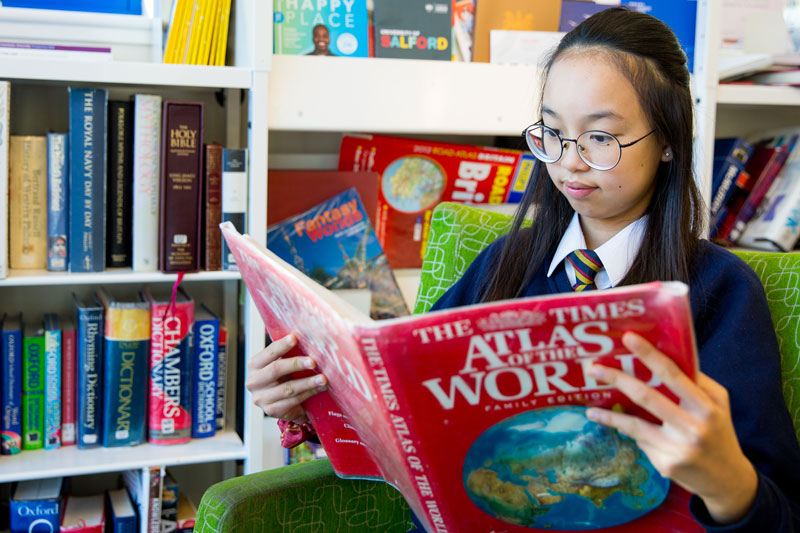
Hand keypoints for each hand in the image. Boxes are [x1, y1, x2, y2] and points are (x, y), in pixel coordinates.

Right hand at [245, 334, 327, 423]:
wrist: (280, 403)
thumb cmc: (283, 376)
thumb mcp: (280, 363)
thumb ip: (287, 353)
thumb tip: (308, 337)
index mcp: (254, 365)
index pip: (269, 353)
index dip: (282, 345)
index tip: (295, 338)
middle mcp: (253, 382)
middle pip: (276, 370)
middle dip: (296, 364)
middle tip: (313, 362)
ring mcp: (261, 398)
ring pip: (288, 388)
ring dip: (308, 383)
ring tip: (323, 378)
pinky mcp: (271, 411)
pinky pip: (293, 401)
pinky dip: (308, 394)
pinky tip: (319, 389)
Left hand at [586, 332, 757, 524]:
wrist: (728, 479)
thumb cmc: (718, 431)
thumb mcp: (718, 404)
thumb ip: (696, 381)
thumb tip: (664, 355)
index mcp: (706, 406)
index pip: (674, 375)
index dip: (650, 355)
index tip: (628, 338)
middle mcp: (692, 427)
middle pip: (647, 397)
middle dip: (617, 379)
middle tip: (593, 369)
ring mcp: (678, 448)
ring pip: (636, 426)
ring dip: (609, 417)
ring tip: (590, 410)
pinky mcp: (667, 465)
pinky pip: (642, 442)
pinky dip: (632, 433)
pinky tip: (621, 429)